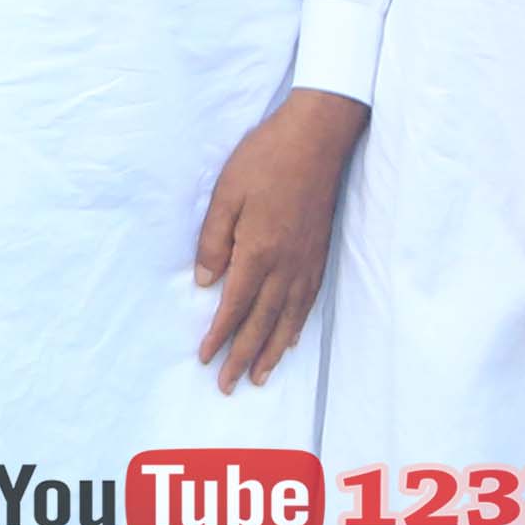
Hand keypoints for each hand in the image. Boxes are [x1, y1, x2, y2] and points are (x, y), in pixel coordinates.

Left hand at [188, 89, 365, 390]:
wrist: (317, 138)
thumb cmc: (265, 160)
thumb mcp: (226, 194)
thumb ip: (214, 241)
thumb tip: (207, 283)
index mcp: (258, 252)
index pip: (234, 306)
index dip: (219, 336)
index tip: (206, 359)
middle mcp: (285, 266)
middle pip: (262, 323)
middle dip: (243, 357)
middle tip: (229, 386)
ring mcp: (306, 262)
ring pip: (288, 319)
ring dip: (272, 351)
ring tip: (260, 377)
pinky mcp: (319, 254)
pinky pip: (308, 301)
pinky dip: (297, 326)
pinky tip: (291, 339)